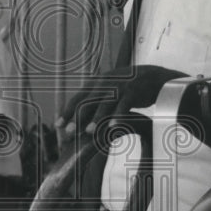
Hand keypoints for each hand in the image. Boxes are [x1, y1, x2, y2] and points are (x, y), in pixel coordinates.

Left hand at [56, 65, 187, 138]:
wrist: (153, 77)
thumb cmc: (127, 88)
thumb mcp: (109, 90)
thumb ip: (95, 100)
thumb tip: (78, 115)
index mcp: (96, 83)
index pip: (77, 98)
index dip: (67, 111)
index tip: (58, 125)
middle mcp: (105, 83)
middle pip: (88, 102)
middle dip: (76, 118)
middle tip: (69, 133)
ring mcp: (119, 87)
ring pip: (105, 104)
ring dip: (96, 119)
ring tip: (89, 132)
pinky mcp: (133, 92)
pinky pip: (124, 106)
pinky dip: (118, 117)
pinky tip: (113, 128)